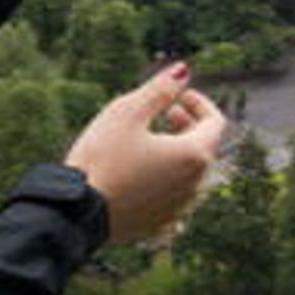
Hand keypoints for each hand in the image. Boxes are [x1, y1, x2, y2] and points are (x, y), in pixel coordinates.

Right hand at [63, 64, 224, 243]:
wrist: (78, 213)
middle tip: (167, 112)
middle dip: (189, 125)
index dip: (200, 103)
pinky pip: (174, 198)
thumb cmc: (102, 158)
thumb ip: (160, 89)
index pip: (215, 122)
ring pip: (189, 174)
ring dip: (177, 153)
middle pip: (204, 148)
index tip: (180, 95)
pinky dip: (166, 180)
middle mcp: (194, 185)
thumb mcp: (127, 113)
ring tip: (150, 141)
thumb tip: (183, 70)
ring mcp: (178, 208)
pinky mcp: (159, 224)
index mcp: (193, 155)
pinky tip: (146, 176)